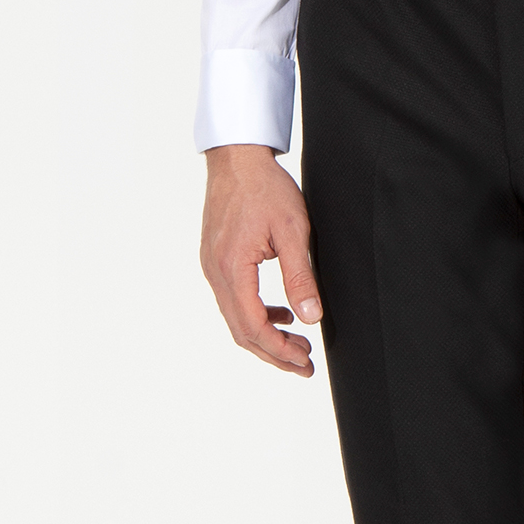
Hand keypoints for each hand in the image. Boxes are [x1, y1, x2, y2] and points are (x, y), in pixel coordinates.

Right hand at [201, 144, 321, 375]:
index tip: (305, 361)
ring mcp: (212, 266)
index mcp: (232, 268)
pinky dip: (256, 314)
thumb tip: (311, 318)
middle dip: (274, 352)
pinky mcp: (216, 259)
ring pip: (235, 318)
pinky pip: (233, 299)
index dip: (279, 350)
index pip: (253, 326)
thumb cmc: (266, 188)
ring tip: (298, 344)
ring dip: (265, 335)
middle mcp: (215, 272)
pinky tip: (282, 312)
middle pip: (241, 331)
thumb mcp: (294, 231)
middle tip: (304, 365)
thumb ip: (300, 276)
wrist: (237, 158)